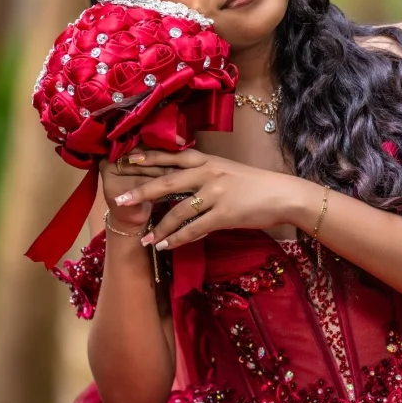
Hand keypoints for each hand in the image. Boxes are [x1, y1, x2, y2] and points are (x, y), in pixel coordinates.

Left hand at [113, 149, 301, 249]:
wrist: (282, 194)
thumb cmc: (254, 184)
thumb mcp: (226, 169)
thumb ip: (203, 172)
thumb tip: (177, 180)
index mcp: (207, 160)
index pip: (172, 157)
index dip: (148, 158)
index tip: (126, 160)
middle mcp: (208, 173)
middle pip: (167, 181)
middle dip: (141, 192)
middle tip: (119, 200)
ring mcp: (216, 193)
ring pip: (178, 211)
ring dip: (159, 227)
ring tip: (145, 239)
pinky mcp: (224, 214)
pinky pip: (194, 229)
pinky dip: (177, 239)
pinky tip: (165, 245)